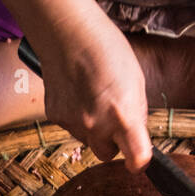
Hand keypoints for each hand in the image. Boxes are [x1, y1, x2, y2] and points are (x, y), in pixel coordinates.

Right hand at [28, 8, 152, 171]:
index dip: (138, 162)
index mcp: (123, 115)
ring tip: (92, 97)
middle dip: (112, 142)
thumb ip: (136, 113)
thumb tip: (136, 133)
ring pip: (87, 140)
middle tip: (112, 118)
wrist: (67, 33)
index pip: (136, 158)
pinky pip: (70, 127)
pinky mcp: (55, 117)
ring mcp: (73, 123)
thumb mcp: (135, 80)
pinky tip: (77, 94)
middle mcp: (97, 125)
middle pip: (107, 154)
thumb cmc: (104, 49)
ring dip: (92, 128)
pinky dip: (75, 116)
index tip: (138, 161)